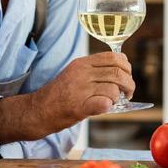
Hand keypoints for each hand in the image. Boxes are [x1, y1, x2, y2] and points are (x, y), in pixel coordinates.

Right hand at [0, 51, 133, 142]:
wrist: (38, 110)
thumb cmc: (59, 94)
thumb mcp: (75, 73)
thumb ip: (94, 70)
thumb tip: (120, 72)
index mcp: (82, 63)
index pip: (114, 57)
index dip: (126, 67)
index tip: (127, 75)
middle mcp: (82, 73)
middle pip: (117, 72)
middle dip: (129, 84)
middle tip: (128, 92)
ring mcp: (80, 89)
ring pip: (114, 88)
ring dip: (118, 97)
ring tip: (113, 102)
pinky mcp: (79, 106)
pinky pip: (105, 103)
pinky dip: (109, 106)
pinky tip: (103, 107)